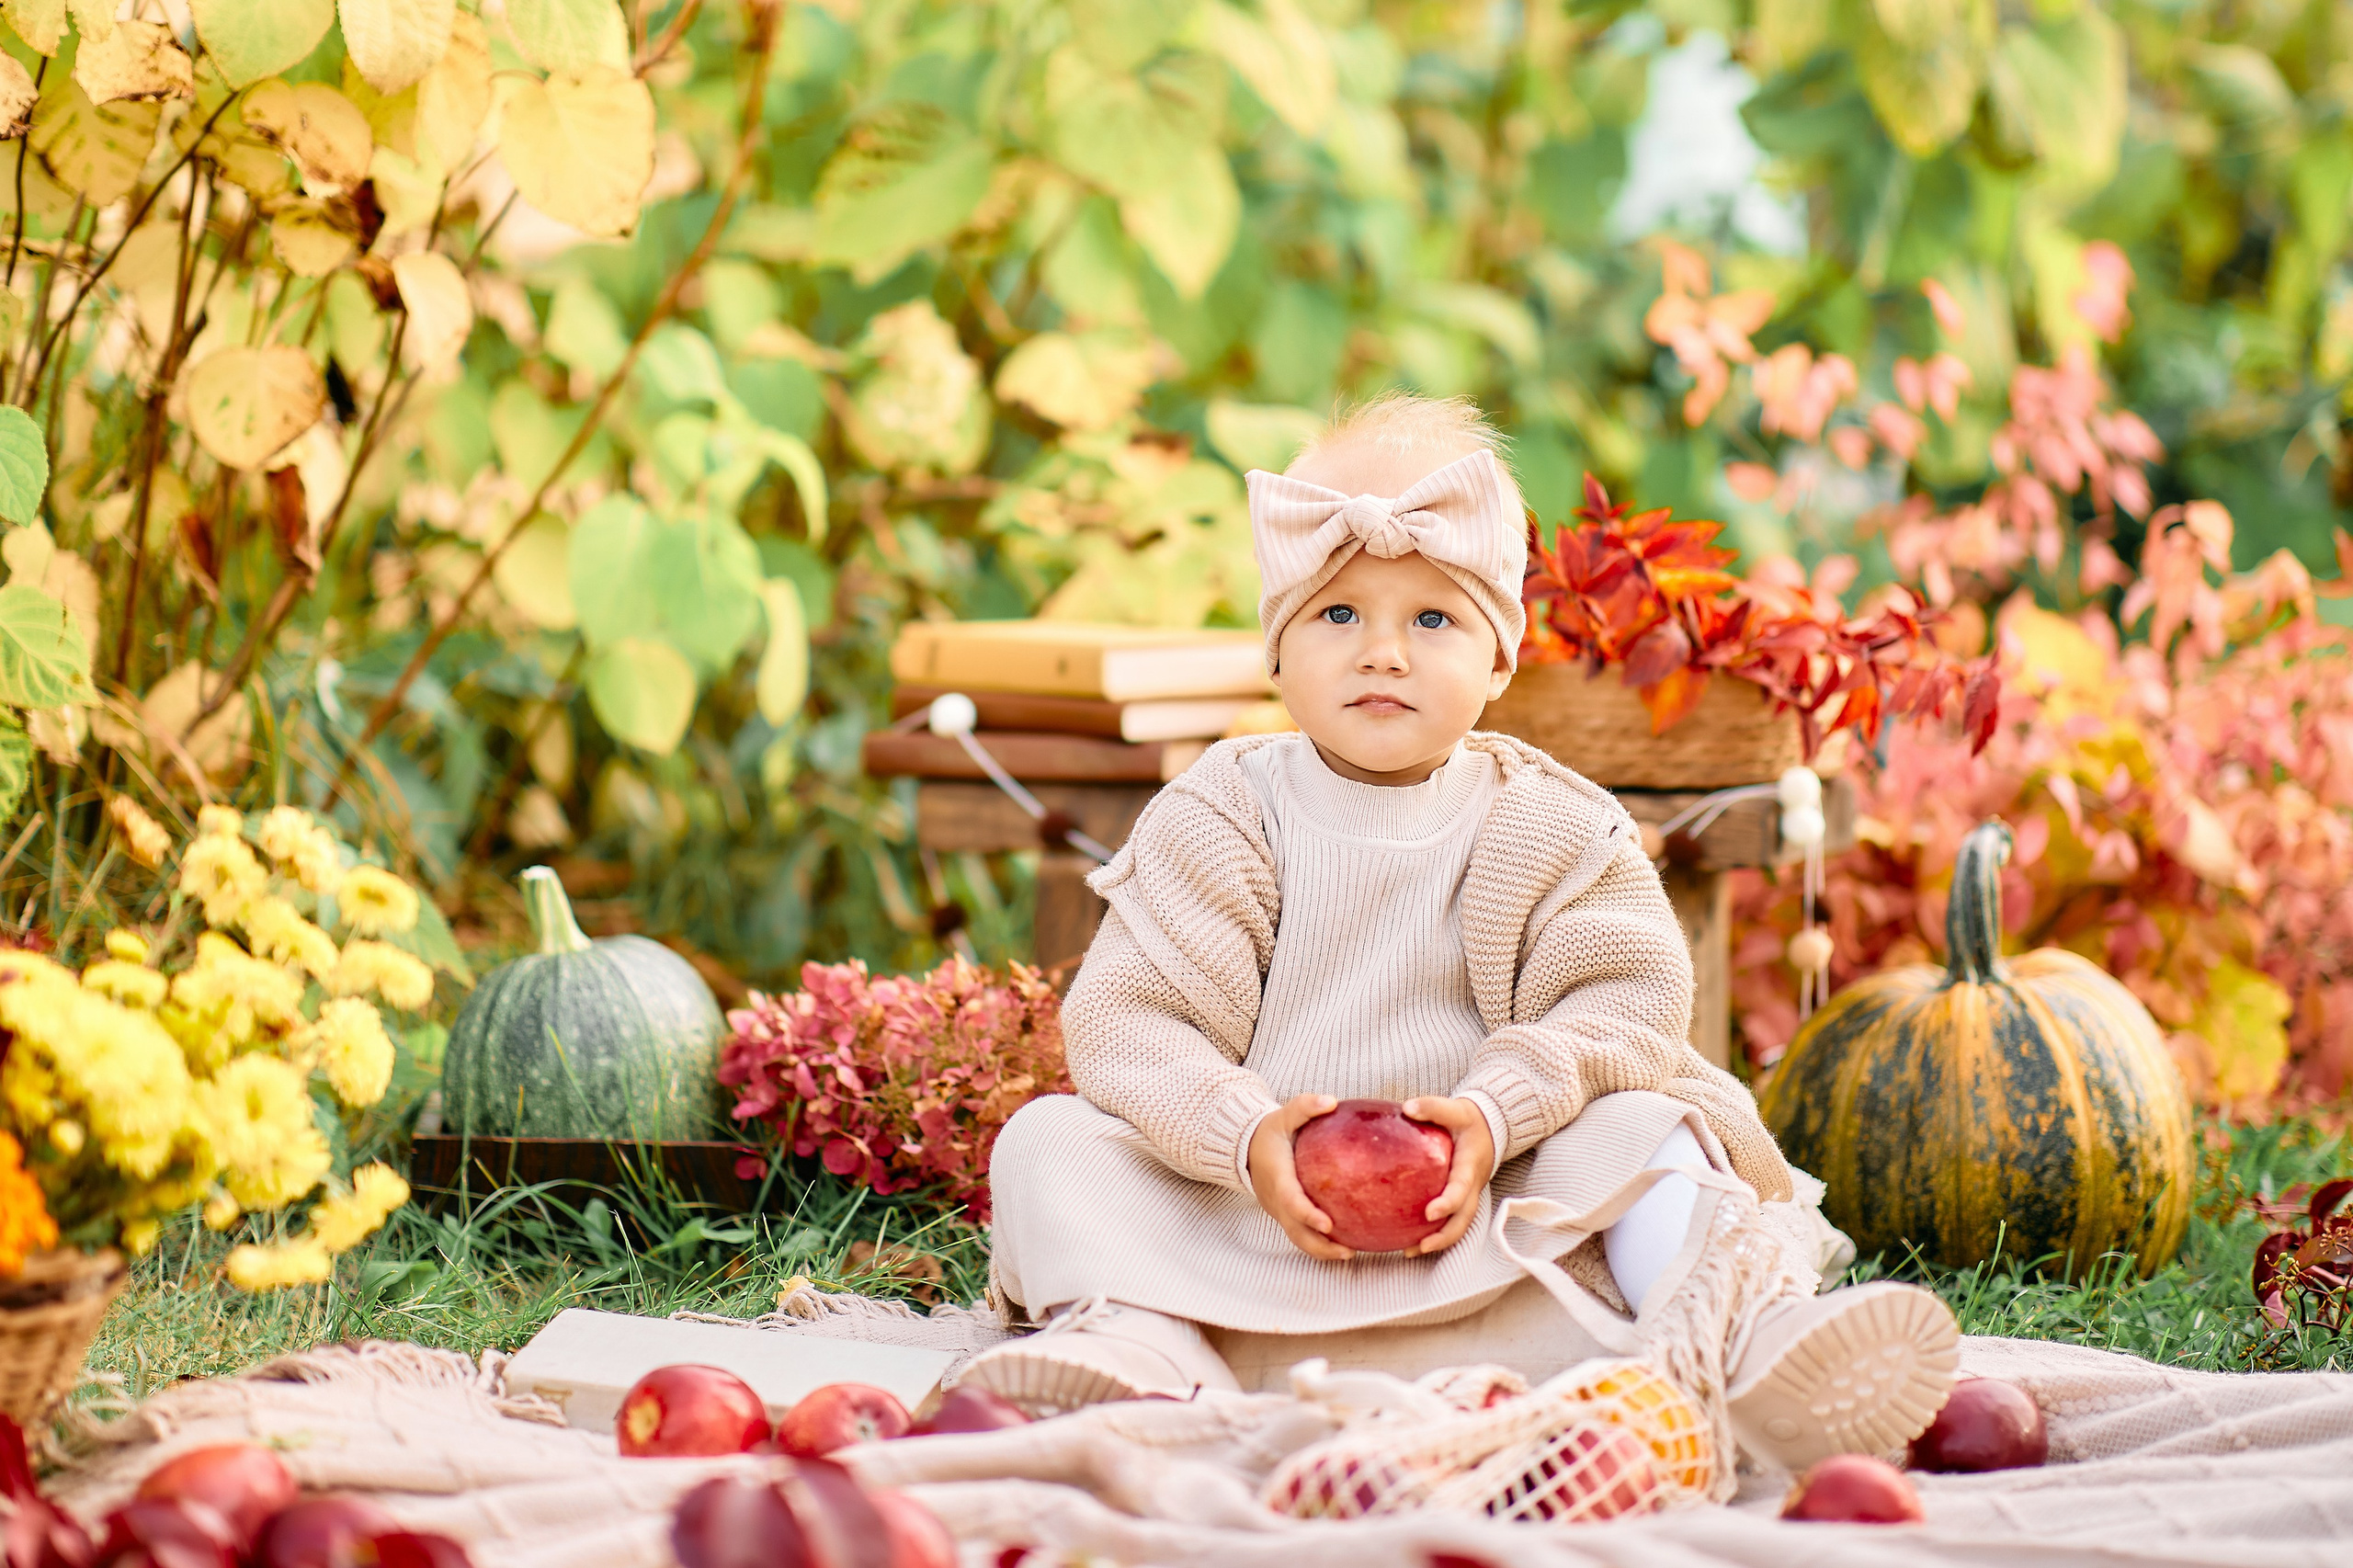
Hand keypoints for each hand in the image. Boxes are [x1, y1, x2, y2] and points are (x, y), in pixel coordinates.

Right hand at [1248, 1094, 1351, 1260]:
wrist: (1245, 1149)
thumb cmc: (1270, 1132)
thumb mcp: (1284, 1115)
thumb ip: (1305, 1106)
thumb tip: (1331, 1102)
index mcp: (1277, 1177)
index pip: (1291, 1200)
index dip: (1308, 1215)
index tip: (1329, 1224)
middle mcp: (1276, 1200)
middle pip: (1296, 1231)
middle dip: (1320, 1245)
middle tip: (1348, 1251)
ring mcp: (1279, 1211)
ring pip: (1298, 1239)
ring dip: (1321, 1251)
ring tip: (1350, 1253)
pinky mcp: (1285, 1216)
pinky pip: (1301, 1235)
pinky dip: (1319, 1245)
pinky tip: (1344, 1245)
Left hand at [1400, 1096, 1496, 1256]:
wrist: (1491, 1128)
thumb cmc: (1470, 1120)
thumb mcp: (1455, 1109)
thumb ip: (1433, 1107)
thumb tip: (1407, 1108)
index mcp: (1469, 1166)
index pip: (1461, 1188)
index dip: (1448, 1202)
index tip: (1429, 1213)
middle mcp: (1472, 1187)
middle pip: (1463, 1219)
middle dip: (1444, 1236)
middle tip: (1421, 1245)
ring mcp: (1468, 1196)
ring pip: (1459, 1226)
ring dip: (1438, 1242)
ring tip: (1410, 1251)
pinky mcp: (1461, 1200)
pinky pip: (1452, 1222)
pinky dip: (1435, 1235)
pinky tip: (1410, 1242)